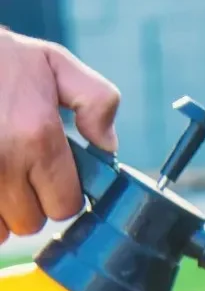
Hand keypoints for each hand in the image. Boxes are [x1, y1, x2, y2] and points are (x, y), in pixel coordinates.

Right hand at [0, 28, 119, 242]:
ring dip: (2, 213)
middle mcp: (4, 161)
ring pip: (0, 229)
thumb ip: (96, 100)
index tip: (51, 178)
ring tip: (0, 179)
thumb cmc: (0, 61)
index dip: (62, 195)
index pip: (66, 205)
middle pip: (32, 222)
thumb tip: (108, 145)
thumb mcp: (54, 63)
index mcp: (38, 136)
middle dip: (31, 204)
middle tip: (20, 175)